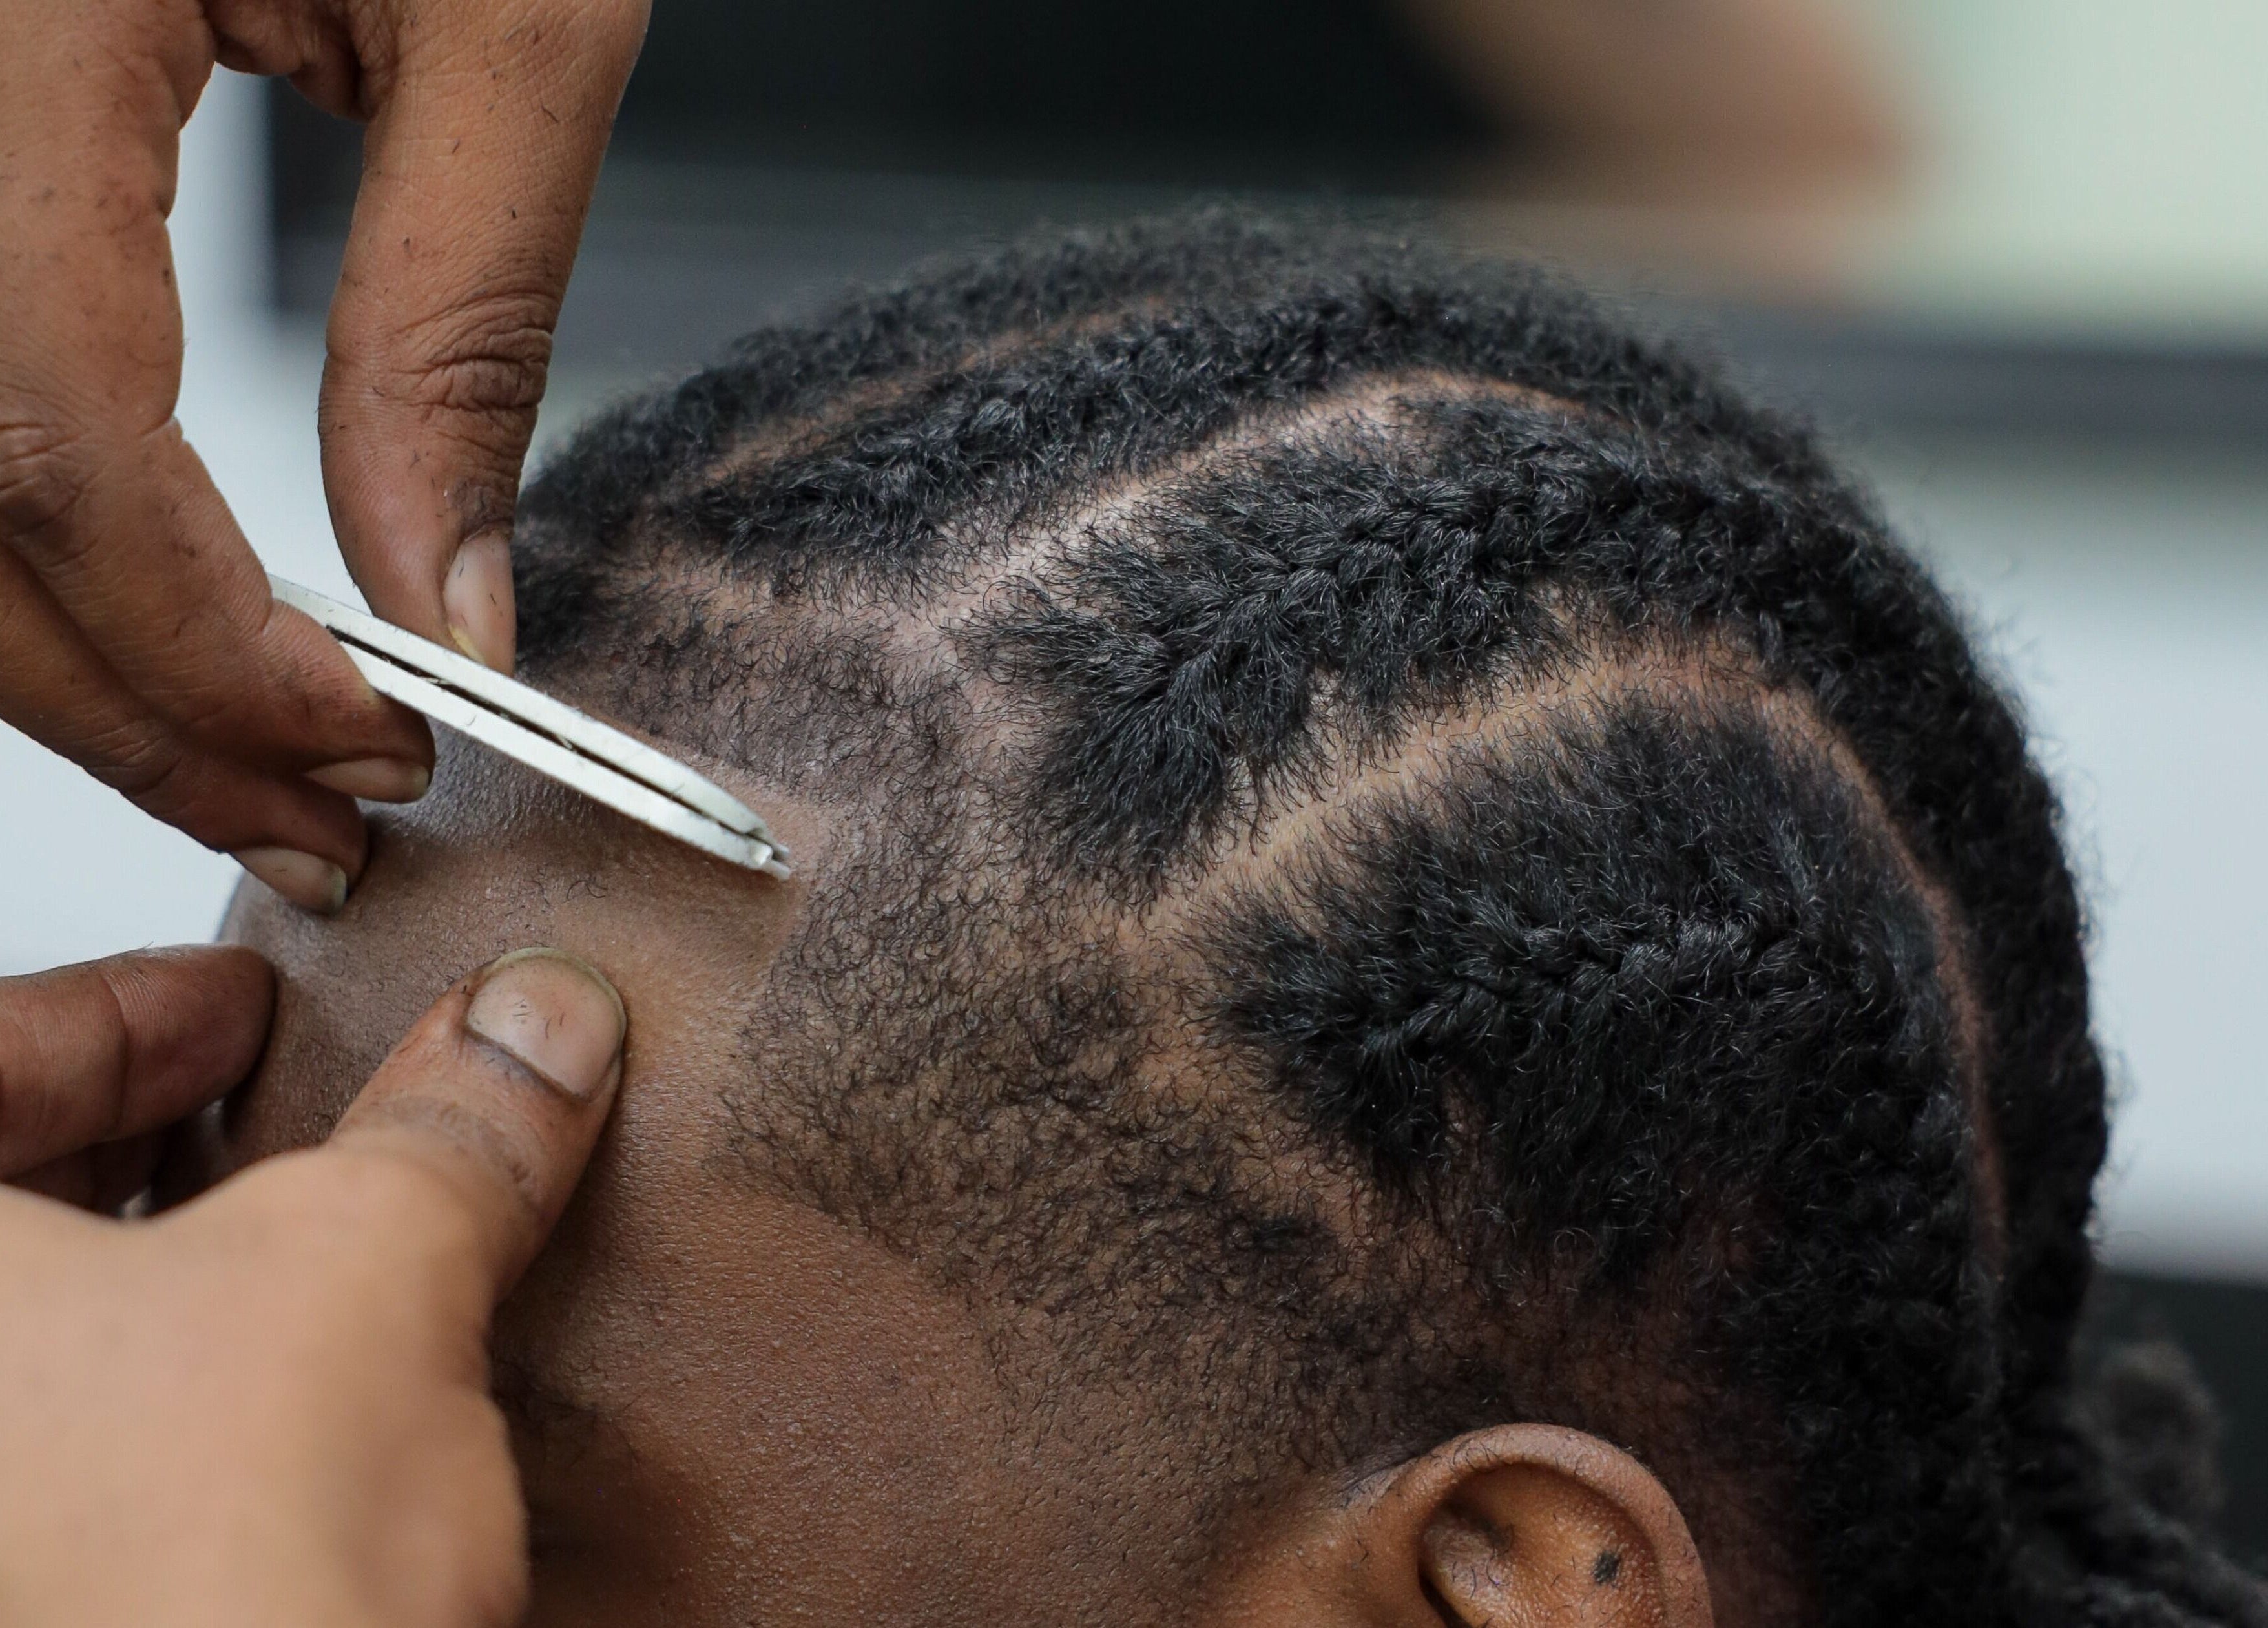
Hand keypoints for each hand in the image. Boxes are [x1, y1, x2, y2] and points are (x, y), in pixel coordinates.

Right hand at [0, 0, 648, 910]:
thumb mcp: (508, 14)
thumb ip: (460, 320)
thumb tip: (454, 600)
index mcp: (7, 22)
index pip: (46, 427)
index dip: (201, 638)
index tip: (370, 750)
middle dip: (117, 692)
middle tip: (309, 819)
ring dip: (53, 649)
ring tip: (242, 755)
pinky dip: (22, 531)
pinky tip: (143, 614)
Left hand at [0, 945, 625, 1627]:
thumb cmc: (190, 1601)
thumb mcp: (364, 1280)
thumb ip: (451, 1127)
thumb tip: (538, 1027)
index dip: (132, 1010)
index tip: (238, 1006)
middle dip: (143, 1147)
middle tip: (273, 1113)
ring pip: (35, 1347)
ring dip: (163, 1282)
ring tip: (308, 1251)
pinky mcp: (40, 1587)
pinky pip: (67, 1462)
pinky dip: (165, 1409)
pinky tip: (290, 1407)